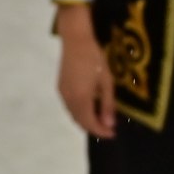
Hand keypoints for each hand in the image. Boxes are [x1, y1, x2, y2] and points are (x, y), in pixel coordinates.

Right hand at [53, 7, 115, 139]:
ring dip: (86, 121)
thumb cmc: (94, 58)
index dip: (102, 131)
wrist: (75, 40)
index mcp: (81, 99)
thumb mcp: (106, 81)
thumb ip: (108, 104)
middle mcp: (68, 99)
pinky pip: (69, 107)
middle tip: (109, 128)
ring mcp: (62, 93)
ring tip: (100, 119)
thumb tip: (109, 124)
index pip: (90, 123)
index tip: (113, 133)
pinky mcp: (60, 87)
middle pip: (80, 121)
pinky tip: (89, 107)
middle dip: (94, 128)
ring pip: (73, 115)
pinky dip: (79, 112)